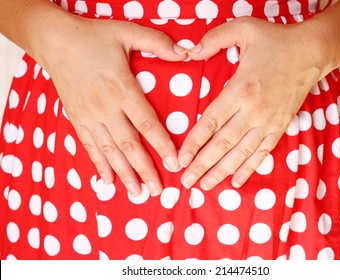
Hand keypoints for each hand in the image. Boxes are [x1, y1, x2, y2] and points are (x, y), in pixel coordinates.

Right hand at [33, 14, 186, 195]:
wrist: (55, 41)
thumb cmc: (92, 36)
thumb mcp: (127, 31)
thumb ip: (156, 42)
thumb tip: (184, 52)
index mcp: (122, 89)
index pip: (147, 123)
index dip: (162, 145)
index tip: (174, 164)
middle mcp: (106, 108)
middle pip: (129, 145)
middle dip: (145, 170)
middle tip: (157, 191)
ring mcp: (89, 116)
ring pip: (109, 151)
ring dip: (124, 174)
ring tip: (136, 193)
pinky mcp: (77, 119)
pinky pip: (89, 147)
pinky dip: (99, 165)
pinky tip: (107, 181)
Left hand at [179, 17, 326, 189]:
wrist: (311, 52)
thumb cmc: (275, 40)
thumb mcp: (243, 29)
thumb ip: (213, 39)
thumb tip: (189, 52)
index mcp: (240, 89)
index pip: (210, 122)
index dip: (194, 143)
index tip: (180, 159)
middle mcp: (253, 110)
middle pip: (222, 143)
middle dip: (202, 164)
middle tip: (186, 181)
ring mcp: (268, 121)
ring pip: (241, 153)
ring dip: (221, 171)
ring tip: (205, 187)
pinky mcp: (279, 126)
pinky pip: (262, 152)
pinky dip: (249, 168)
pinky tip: (236, 182)